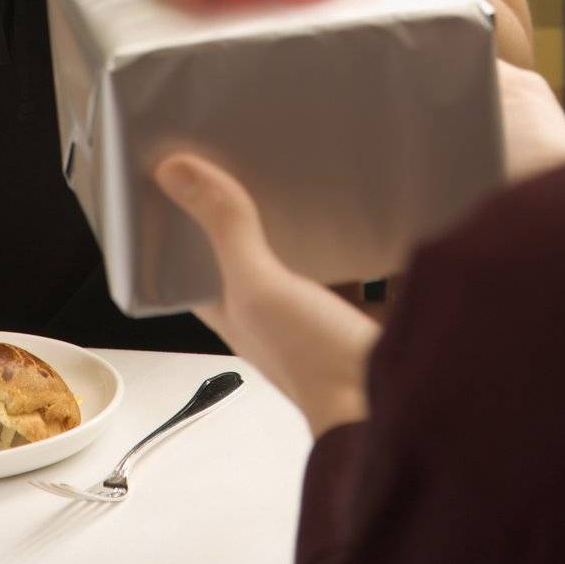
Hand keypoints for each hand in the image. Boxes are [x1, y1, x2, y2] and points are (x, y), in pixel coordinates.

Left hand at [154, 153, 378, 439]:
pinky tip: (357, 206)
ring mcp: (319, 310)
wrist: (390, 403)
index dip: (185, 229)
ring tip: (295, 169)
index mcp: (236, 312)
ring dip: (302, 224)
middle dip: (250, 216)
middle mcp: (274, 312)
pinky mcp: (360, 307)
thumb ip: (225, 228)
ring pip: (303, 256)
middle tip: (242, 160)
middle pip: (253, 255)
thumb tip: (174, 171)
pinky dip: (355, 240)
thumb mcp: (260, 286)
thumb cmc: (314, 365)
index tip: (181, 180)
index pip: (196, 266)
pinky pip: (355, 264)